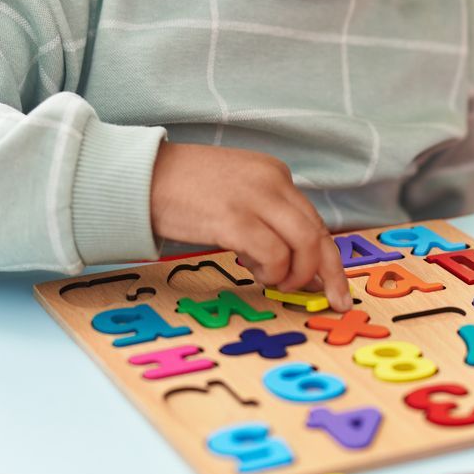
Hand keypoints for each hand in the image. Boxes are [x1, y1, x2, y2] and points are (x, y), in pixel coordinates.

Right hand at [149, 142, 351, 310]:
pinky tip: (252, 272)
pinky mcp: (233, 219)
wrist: (140, 175)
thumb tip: (288, 263)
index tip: (333, 285)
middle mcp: (273, 182)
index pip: (314, 220)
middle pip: (317, 234)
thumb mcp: (236, 192)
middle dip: (329, 274)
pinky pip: (273, 254)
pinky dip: (270, 272)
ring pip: (304, 245)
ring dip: (294, 275)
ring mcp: (254, 199)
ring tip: (271, 281)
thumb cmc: (182, 190)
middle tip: (330, 300)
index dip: (327, 258)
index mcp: (275, 174)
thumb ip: (264, 218)